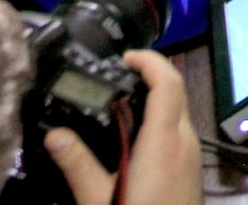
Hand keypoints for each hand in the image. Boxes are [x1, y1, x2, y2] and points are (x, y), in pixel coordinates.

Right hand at [45, 50, 201, 204]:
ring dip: (157, 99)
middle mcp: (186, 142)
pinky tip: (135, 138)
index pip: (167, 81)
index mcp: (165, 141)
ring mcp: (193, 157)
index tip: (125, 56)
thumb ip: (77, 163)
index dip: (149, 60)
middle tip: (118, 76)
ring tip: (121, 105)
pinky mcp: (192, 172)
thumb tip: (54, 134)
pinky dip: (162, 122)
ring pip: (180, 112)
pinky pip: (181, 133)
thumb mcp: (97, 198)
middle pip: (177, 91)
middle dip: (151, 75)